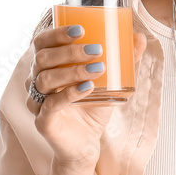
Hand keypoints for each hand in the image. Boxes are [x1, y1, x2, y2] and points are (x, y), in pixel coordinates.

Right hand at [25, 24, 147, 168]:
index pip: (42, 43)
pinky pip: (51, 104)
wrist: (87, 145)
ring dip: (73, 70)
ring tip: (98, 68)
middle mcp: (36, 82)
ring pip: (46, 79)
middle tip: (96, 49)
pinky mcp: (43, 121)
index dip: (56, 33)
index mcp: (47, 67)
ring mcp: (37, 102)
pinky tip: (88, 87)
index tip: (81, 29)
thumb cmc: (92, 109)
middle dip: (69, 51)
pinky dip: (69, 93)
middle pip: (43, 58)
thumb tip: (139, 38)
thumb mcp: (109, 83)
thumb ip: (123, 61)